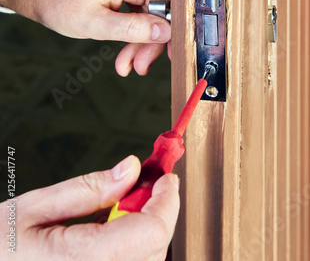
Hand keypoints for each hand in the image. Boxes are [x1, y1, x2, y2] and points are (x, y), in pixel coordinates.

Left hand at [0, 0, 170, 75]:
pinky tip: (126, 48)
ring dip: (139, 41)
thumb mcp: (96, 24)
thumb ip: (134, 29)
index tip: (171, 56)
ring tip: (126, 64)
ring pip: (151, 14)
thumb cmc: (58, 2)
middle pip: (160, 12)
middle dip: (149, 43)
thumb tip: (166, 32)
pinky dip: (133, 29)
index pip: (170, 6)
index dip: (172, 33)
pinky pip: (141, 8)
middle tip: (137, 67)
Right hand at [0, 156, 179, 259]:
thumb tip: (131, 168)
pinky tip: (111, 233)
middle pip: (157, 244)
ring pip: (150, 259)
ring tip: (118, 209)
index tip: (166, 177)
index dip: (167, 199)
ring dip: (148, 229)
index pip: (153, 230)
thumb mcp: (31, 209)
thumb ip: (87, 189)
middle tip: (142, 185)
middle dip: (158, 210)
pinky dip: (135, 247)